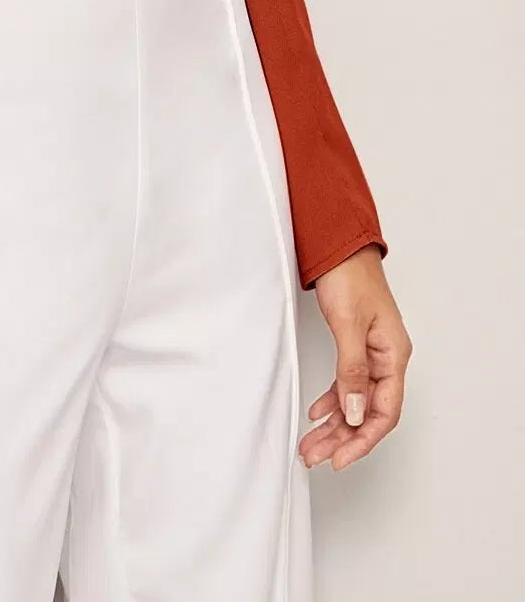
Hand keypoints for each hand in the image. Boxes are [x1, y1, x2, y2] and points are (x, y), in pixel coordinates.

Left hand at [299, 244, 411, 470]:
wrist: (339, 245)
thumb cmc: (349, 277)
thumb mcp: (348, 324)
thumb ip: (352, 370)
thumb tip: (353, 413)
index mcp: (393, 356)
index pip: (384, 412)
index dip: (362, 439)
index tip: (340, 458)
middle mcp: (386, 359)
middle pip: (368, 412)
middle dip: (343, 438)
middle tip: (315, 456)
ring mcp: (371, 353)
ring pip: (355, 401)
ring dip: (334, 424)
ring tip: (311, 444)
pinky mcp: (355, 345)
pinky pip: (346, 383)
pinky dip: (332, 400)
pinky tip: (316, 413)